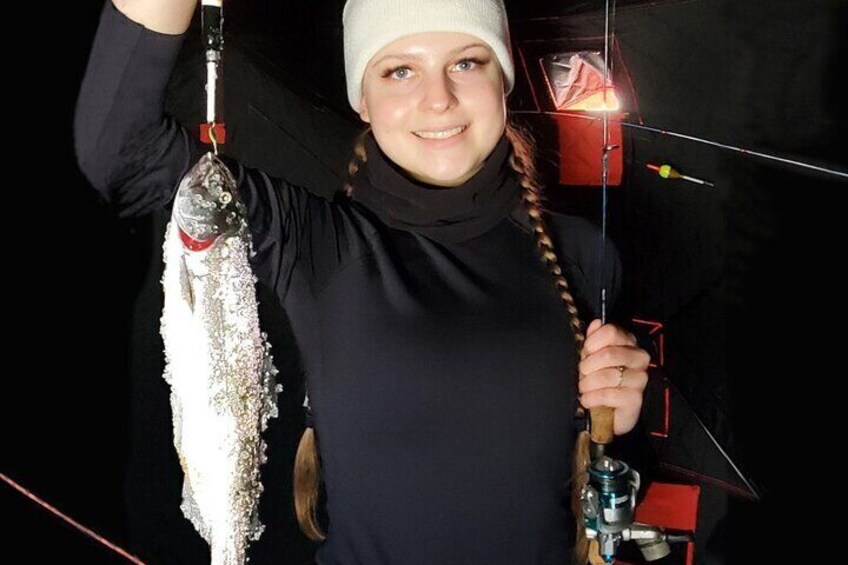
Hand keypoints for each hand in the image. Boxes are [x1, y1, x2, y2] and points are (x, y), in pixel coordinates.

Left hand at [578, 319, 649, 435]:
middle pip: (609, 353)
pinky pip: (609, 395)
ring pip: (607, 375)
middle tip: (582, 374)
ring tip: (583, 388)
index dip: (592, 342)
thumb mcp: (591, 357)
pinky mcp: (636, 399)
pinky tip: (587, 399)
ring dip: (588, 384)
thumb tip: (596, 323)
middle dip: (588, 366)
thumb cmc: (598, 381)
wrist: (606, 413)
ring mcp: (640, 378)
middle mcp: (638, 358)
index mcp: (628, 342)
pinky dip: (592, 398)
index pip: (611, 331)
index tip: (585, 353)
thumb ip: (593, 340)